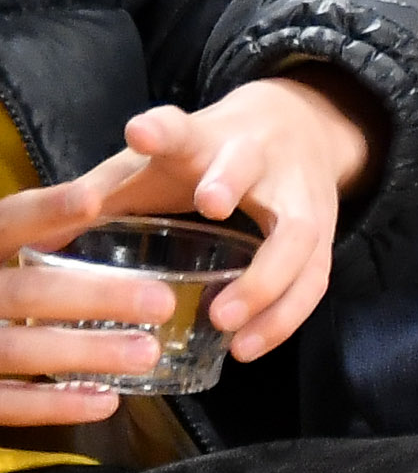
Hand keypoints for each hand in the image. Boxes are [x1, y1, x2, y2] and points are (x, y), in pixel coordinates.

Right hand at [0, 182, 173, 426]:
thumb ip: (34, 236)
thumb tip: (109, 203)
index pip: (5, 223)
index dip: (45, 212)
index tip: (93, 201)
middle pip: (25, 293)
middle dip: (94, 296)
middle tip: (161, 301)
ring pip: (19, 350)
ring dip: (86, 353)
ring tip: (147, 352)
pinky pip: (6, 404)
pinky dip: (56, 405)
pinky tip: (105, 401)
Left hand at [27, 75, 375, 364]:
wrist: (303, 126)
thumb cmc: (209, 155)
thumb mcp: (156, 163)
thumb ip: (103, 193)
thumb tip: (40, 240)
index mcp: (207, 140)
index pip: (182, 129)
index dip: (163, 130)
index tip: (140, 131)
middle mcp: (259, 158)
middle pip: (250, 166)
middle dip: (231, 181)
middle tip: (211, 204)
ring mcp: (298, 195)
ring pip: (295, 234)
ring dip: (265, 279)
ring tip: (224, 320)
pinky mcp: (323, 233)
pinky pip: (313, 278)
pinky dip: (283, 316)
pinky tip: (247, 347)